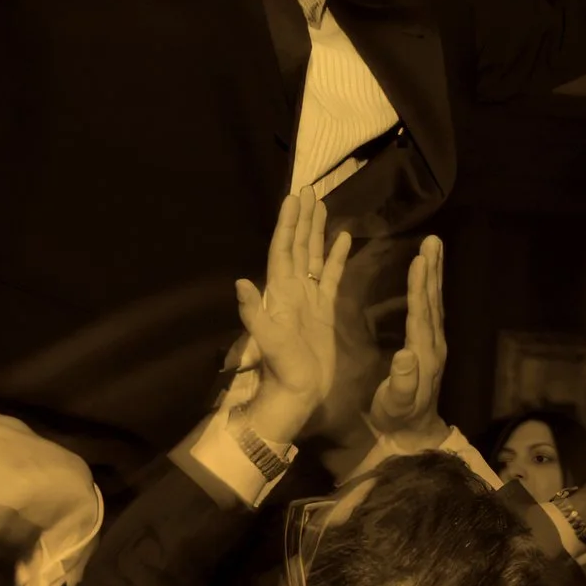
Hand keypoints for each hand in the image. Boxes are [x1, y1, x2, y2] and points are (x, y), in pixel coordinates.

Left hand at [234, 191, 354, 426]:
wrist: (297, 394)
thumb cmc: (282, 369)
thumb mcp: (268, 341)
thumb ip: (254, 313)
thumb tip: (241, 283)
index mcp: (280, 293)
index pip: (283, 250)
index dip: (288, 224)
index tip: (294, 198)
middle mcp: (293, 289)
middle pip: (298, 246)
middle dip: (303, 219)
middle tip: (309, 191)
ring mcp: (310, 298)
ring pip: (314, 256)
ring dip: (317, 231)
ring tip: (322, 206)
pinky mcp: (325, 309)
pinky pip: (333, 276)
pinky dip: (337, 256)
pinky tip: (345, 239)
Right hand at [364, 236, 446, 455]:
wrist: (413, 432)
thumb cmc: (398, 417)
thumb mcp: (397, 404)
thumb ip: (403, 381)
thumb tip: (405, 353)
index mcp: (424, 354)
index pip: (421, 313)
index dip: (419, 287)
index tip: (419, 260)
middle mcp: (433, 343)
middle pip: (432, 300)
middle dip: (432, 270)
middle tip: (433, 240)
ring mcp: (433, 343)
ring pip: (433, 302)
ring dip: (433, 274)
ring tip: (432, 248)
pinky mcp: (429, 345)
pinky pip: (429, 310)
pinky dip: (427, 289)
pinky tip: (424, 276)